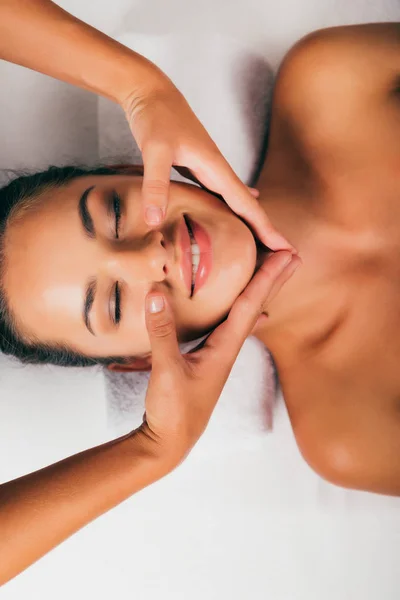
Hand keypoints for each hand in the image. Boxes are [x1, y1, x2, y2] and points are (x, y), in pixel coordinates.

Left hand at [122, 82, 295, 252]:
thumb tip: (155, 221)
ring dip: (251, 219)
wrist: (150, 91)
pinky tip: (237, 210)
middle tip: (284, 254)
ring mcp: (209, 167)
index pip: (247, 205)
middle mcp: (217, 169)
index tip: (286, 248)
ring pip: (236, 200)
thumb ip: (155, 185)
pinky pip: (220, 194)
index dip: (266, 228)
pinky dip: (232, 207)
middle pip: (248, 205)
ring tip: (263, 240)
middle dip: (266, 229)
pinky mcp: (197, 166)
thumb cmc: (154, 117)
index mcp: (216, 167)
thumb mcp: (154, 150)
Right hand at [137, 251, 300, 469]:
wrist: (170, 442)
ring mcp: (218, 355)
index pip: (250, 306)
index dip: (266, 278)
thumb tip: (156, 293)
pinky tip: (251, 312)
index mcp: (225, 349)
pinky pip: (230, 326)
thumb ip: (162, 333)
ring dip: (260, 291)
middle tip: (293, 255)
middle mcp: (228, 349)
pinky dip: (243, 312)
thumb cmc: (173, 411)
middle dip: (274, 280)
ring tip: (274, 273)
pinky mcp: (206, 359)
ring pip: (245, 315)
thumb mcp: (166, 371)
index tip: (286, 255)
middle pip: (257, 307)